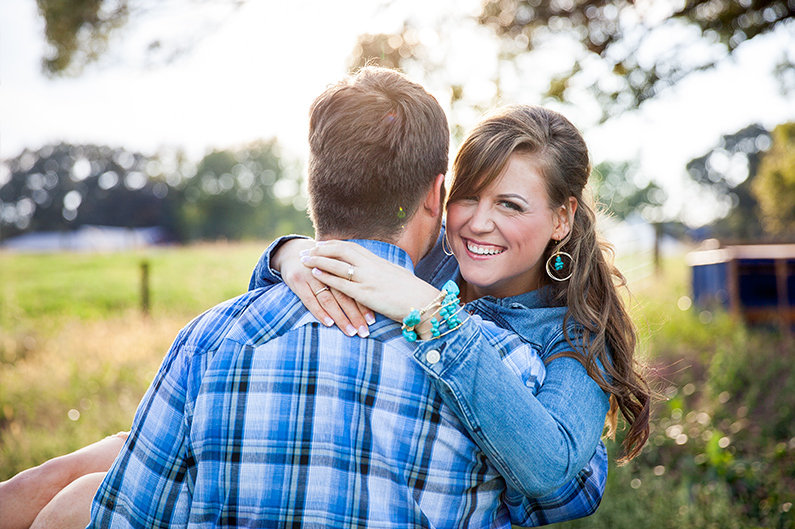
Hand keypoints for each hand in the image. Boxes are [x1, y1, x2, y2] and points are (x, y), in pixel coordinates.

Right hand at [274, 238, 373, 336]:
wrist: (291, 251)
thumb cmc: (319, 262)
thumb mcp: (334, 264)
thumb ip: (348, 277)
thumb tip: (369, 297)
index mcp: (339, 267)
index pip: (355, 288)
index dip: (364, 305)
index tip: (372, 321)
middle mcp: (327, 271)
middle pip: (344, 296)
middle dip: (355, 315)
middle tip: (364, 332)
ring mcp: (312, 276)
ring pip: (329, 300)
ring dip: (340, 317)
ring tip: (351, 332)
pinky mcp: (298, 281)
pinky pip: (310, 300)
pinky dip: (320, 312)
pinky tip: (329, 323)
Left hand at [301, 240, 441, 323]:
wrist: (424, 302)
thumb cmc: (412, 293)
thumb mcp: (395, 277)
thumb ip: (382, 273)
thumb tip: (377, 273)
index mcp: (378, 261)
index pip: (352, 247)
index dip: (335, 245)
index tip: (322, 244)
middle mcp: (371, 266)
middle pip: (341, 250)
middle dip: (322, 249)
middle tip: (307, 249)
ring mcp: (367, 278)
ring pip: (337, 264)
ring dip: (318, 260)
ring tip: (304, 259)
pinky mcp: (366, 294)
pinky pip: (341, 282)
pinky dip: (326, 277)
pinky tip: (315, 275)